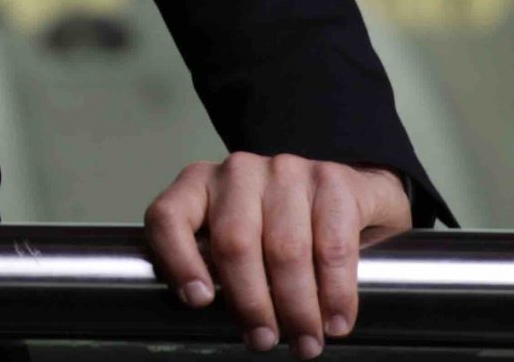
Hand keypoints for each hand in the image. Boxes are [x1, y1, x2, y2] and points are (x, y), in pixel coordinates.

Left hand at [144, 153, 411, 354]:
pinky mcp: (332, 181)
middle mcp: (237, 171)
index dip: (178, 261)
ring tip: (305, 342)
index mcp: (197, 184)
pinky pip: (332, 247)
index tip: (199, 301)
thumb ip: (214, 263)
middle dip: (251, 303)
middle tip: (264, 341)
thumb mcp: (233, 236)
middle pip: (234, 242)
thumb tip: (210, 309)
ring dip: (298, 307)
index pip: (169, 217)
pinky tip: (335, 321)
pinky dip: (336, 293)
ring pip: (285, 250)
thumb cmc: (276, 225)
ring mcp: (285, 171)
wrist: (344, 193)